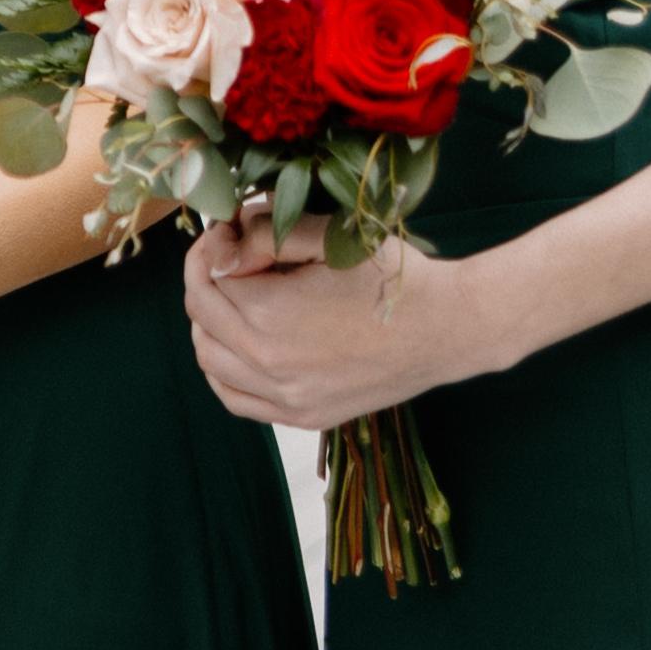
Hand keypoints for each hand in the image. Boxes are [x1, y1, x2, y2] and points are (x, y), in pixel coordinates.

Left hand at [185, 213, 492, 429]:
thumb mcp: (329, 236)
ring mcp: (286, 397)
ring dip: (209, 325)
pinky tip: (237, 346)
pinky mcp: (304, 417)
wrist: (449, 329)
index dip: (210, 248)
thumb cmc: (393, 277)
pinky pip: (235, 399)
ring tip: (234, 298)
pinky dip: (223, 371)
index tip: (226, 232)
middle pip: (201, 318)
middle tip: (228, 257)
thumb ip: (265, 232)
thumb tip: (222, 244)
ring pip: (210, 361)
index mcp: (270, 313)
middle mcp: (269, 363)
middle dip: (204, 280)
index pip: (205, 278)